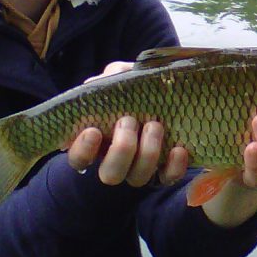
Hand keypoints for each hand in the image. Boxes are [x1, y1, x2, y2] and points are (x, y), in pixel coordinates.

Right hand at [65, 61, 187, 186]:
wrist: (170, 94)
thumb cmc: (136, 89)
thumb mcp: (121, 78)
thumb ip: (110, 78)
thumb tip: (104, 81)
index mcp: (97, 142)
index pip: (78, 159)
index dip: (82, 150)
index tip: (93, 131)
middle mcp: (117, 161)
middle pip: (110, 174)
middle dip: (121, 149)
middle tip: (128, 121)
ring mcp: (141, 168)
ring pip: (138, 178)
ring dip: (147, 153)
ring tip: (154, 125)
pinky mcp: (166, 170)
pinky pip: (168, 178)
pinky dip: (174, 167)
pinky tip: (178, 149)